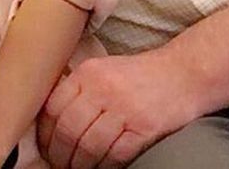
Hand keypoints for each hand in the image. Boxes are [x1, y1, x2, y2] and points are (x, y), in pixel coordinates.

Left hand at [38, 50, 198, 167]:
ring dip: (80, 165)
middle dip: (60, 154)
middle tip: (59, 164)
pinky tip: (101, 168)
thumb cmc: (138, 75)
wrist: (182, 74)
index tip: (46, 146)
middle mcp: (103, 88)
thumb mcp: (103, 69)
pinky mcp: (144, 127)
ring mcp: (124, 107)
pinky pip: (115, 155)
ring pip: (89, 146)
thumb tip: (52, 119)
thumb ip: (79, 88)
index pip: (54, 107)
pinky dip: (104, 167)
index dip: (46, 133)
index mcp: (88, 72)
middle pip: (69, 129)